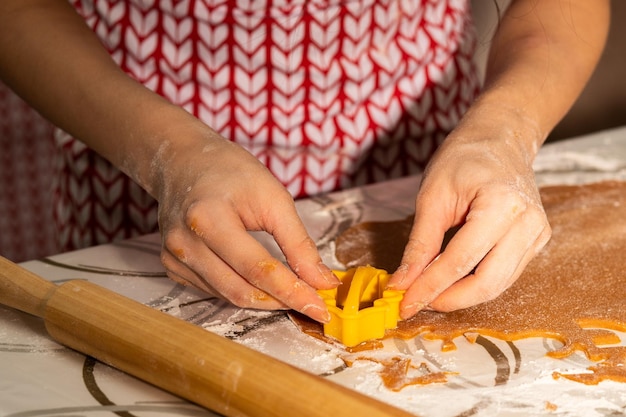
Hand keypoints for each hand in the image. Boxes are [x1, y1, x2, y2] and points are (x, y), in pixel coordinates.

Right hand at [153, 126, 338, 322]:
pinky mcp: (172, 266)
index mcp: (209, 219)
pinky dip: (242, 290)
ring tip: (291, 290)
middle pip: (241, 290)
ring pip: (229, 296)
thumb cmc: (231, 172)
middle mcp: (185, 243)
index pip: (257, 269)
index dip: (292, 292)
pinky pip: (215, 290)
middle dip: (282, 301)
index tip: (320, 308)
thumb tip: (322, 280)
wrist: (184, 161)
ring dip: (265, 299)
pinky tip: (259, 280)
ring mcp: (174, 257)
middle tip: (313, 303)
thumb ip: (298, 242)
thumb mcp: (273, 197)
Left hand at [387, 109, 551, 317]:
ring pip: (498, 285)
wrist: (499, 139)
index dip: (429, 287)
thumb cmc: (463, 158)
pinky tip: (450, 282)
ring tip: (428, 294)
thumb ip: (419, 244)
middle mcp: (528, 224)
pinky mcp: (536, 242)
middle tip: (415, 303)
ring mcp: (537, 234)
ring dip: (461, 296)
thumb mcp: (432, 197)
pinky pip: (504, 275)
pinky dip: (476, 284)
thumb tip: (402, 283)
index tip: (404, 303)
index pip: (461, 261)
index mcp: (502, 205)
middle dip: (448, 300)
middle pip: (487, 283)